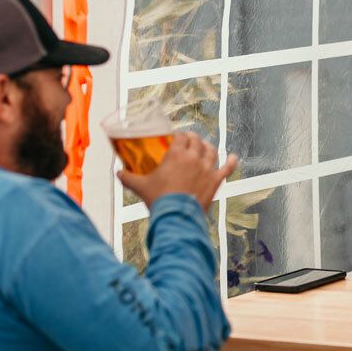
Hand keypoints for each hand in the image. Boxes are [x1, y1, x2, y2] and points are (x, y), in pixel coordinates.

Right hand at [118, 132, 237, 211]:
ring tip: (205, 147)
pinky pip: (227, 168)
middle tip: (189, 141)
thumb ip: (127, 178)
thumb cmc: (158, 198)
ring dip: (208, 147)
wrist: (177, 215)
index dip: (179, 135)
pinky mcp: (216, 181)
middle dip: (193, 138)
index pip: (181, 136)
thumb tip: (117, 173)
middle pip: (197, 141)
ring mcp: (207, 168)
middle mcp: (194, 157)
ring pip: (212, 151)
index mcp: (176, 154)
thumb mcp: (140, 186)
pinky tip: (234, 158)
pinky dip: (232, 162)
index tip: (176, 137)